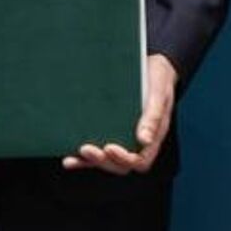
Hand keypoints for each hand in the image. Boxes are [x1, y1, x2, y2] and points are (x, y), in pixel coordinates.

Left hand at [63, 53, 178, 174]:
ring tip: (78, 152)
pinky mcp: (110, 132)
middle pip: (121, 164)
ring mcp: (123, 138)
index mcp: (153, 136)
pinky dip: (83, 159)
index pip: (140, 160)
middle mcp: (137, 142)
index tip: (110, 148)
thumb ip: (154, 116)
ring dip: (91, 161)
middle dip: (103, 161)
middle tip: (87, 149)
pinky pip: (98, 151)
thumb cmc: (159, 79)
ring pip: (107, 161)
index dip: (124, 159)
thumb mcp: (159, 94)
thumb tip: (144, 140)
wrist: (152, 66)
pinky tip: (70, 158)